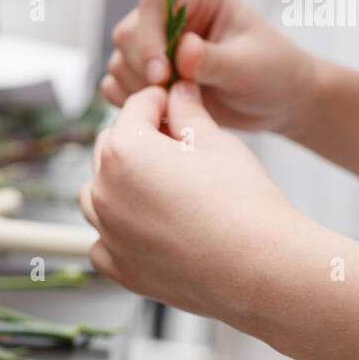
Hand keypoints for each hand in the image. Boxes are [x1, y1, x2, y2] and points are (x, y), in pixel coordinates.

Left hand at [78, 82, 304, 321]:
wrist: (261, 269)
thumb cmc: (244, 204)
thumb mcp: (217, 142)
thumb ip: (188, 111)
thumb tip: (179, 91)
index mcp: (124, 151)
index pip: (135, 108)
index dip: (160, 102)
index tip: (176, 106)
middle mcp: (105, 191)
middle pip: (110, 147)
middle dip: (138, 139)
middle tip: (177, 146)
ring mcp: (108, 233)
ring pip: (98, 193)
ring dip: (120, 183)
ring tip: (161, 186)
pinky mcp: (119, 268)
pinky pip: (103, 240)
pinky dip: (118, 231)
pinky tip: (149, 227)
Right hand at [102, 0, 319, 138]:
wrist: (276, 100)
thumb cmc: (273, 71)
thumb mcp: (248, 65)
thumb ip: (213, 59)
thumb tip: (183, 51)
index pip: (153, 7)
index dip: (149, 40)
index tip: (161, 75)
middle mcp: (170, 14)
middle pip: (127, 34)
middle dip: (144, 69)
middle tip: (172, 95)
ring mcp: (155, 42)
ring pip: (119, 60)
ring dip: (138, 87)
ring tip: (175, 102)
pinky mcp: (147, 70)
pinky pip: (116, 83)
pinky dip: (130, 99)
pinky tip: (161, 109)